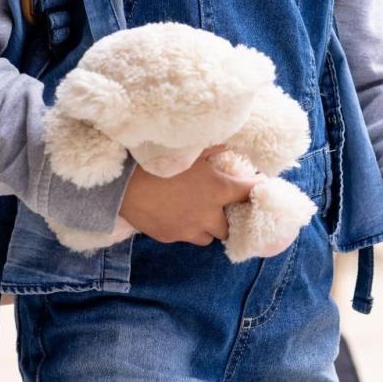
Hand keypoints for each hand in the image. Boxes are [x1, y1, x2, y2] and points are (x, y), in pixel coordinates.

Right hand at [116, 147, 257, 246]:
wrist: (124, 183)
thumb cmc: (159, 161)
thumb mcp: (190, 150)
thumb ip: (214, 148)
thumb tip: (231, 144)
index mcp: (218, 189)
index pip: (249, 192)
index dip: (256, 188)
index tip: (258, 184)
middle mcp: (208, 214)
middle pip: (230, 227)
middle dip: (229, 217)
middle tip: (223, 206)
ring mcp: (188, 229)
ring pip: (208, 237)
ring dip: (208, 227)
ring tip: (200, 213)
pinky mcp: (170, 236)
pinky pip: (185, 237)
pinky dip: (186, 229)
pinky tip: (177, 215)